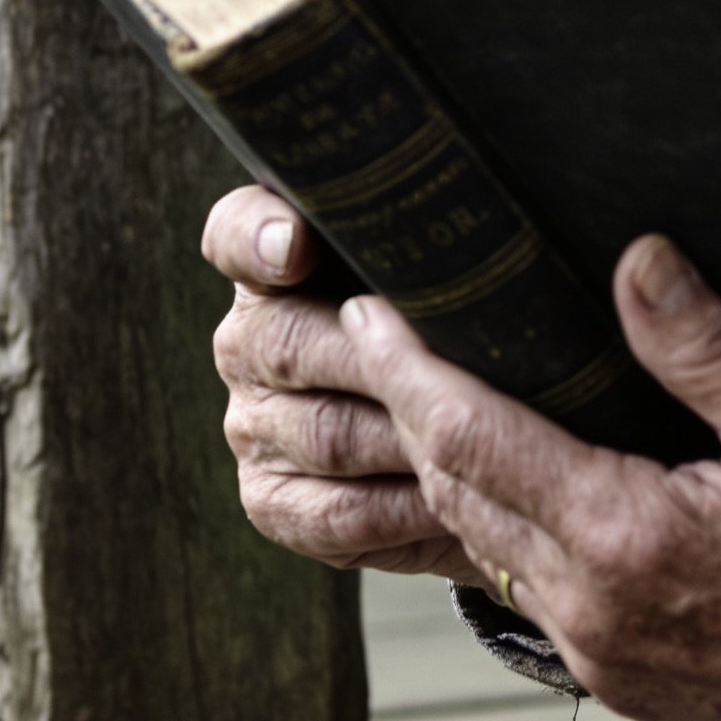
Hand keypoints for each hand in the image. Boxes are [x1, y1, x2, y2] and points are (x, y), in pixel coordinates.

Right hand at [204, 193, 485, 583]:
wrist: (473, 451)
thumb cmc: (468, 334)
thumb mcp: (459, 278)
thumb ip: (440, 240)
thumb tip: (481, 208)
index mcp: (277, 261)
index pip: (238, 232)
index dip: (260, 237)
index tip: (295, 245)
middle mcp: (249, 341)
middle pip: (292, 343)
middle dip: (382, 356)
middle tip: (456, 361)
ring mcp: (254, 425)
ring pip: (328, 433)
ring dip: (411, 437)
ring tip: (482, 435)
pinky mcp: (274, 502)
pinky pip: (339, 512)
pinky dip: (406, 508)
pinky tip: (460, 500)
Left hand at [331, 236, 720, 720]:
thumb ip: (709, 351)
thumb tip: (635, 258)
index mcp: (627, 540)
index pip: (471, 439)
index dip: (410, 369)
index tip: (373, 308)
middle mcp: (592, 610)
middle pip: (456, 492)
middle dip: (408, 407)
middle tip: (378, 330)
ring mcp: (602, 656)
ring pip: (487, 547)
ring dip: (447, 469)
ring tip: (428, 392)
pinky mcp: (624, 680)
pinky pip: (532, 590)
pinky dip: (504, 525)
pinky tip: (518, 481)